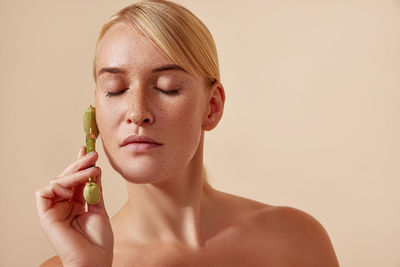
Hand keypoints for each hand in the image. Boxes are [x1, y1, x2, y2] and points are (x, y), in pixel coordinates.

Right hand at [36, 146, 113, 266]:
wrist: (95, 260)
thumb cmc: (99, 241)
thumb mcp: (99, 208)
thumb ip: (95, 190)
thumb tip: (95, 169)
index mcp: (76, 204)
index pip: (77, 180)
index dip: (81, 165)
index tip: (89, 151)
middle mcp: (64, 206)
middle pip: (67, 179)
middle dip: (79, 164)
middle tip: (93, 155)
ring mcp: (54, 210)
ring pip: (57, 182)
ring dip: (74, 174)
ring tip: (91, 170)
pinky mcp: (46, 215)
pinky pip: (45, 193)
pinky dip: (59, 186)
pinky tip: (74, 188)